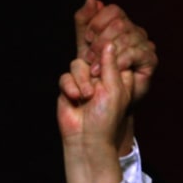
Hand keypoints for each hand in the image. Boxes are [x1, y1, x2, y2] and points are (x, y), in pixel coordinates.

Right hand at [57, 40, 131, 182]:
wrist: (87, 139)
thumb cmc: (106, 118)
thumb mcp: (115, 89)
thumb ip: (112, 65)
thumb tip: (109, 43)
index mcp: (117, 76)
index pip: (112, 53)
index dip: (108, 55)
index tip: (106, 67)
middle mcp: (100, 78)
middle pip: (92, 56)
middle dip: (92, 70)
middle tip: (95, 87)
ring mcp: (84, 83)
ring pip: (77, 65)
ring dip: (81, 80)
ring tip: (85, 97)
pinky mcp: (69, 89)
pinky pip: (65, 77)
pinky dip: (69, 86)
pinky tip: (74, 99)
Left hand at [74, 0, 157, 109]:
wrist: (106, 105)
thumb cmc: (96, 77)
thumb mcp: (85, 47)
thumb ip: (84, 23)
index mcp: (121, 25)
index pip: (113, 11)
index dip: (98, 22)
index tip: (87, 39)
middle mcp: (134, 31)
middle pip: (120, 23)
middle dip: (101, 41)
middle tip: (88, 59)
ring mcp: (144, 44)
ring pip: (126, 38)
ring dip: (107, 54)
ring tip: (95, 71)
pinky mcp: (150, 59)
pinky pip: (135, 53)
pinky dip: (121, 60)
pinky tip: (112, 69)